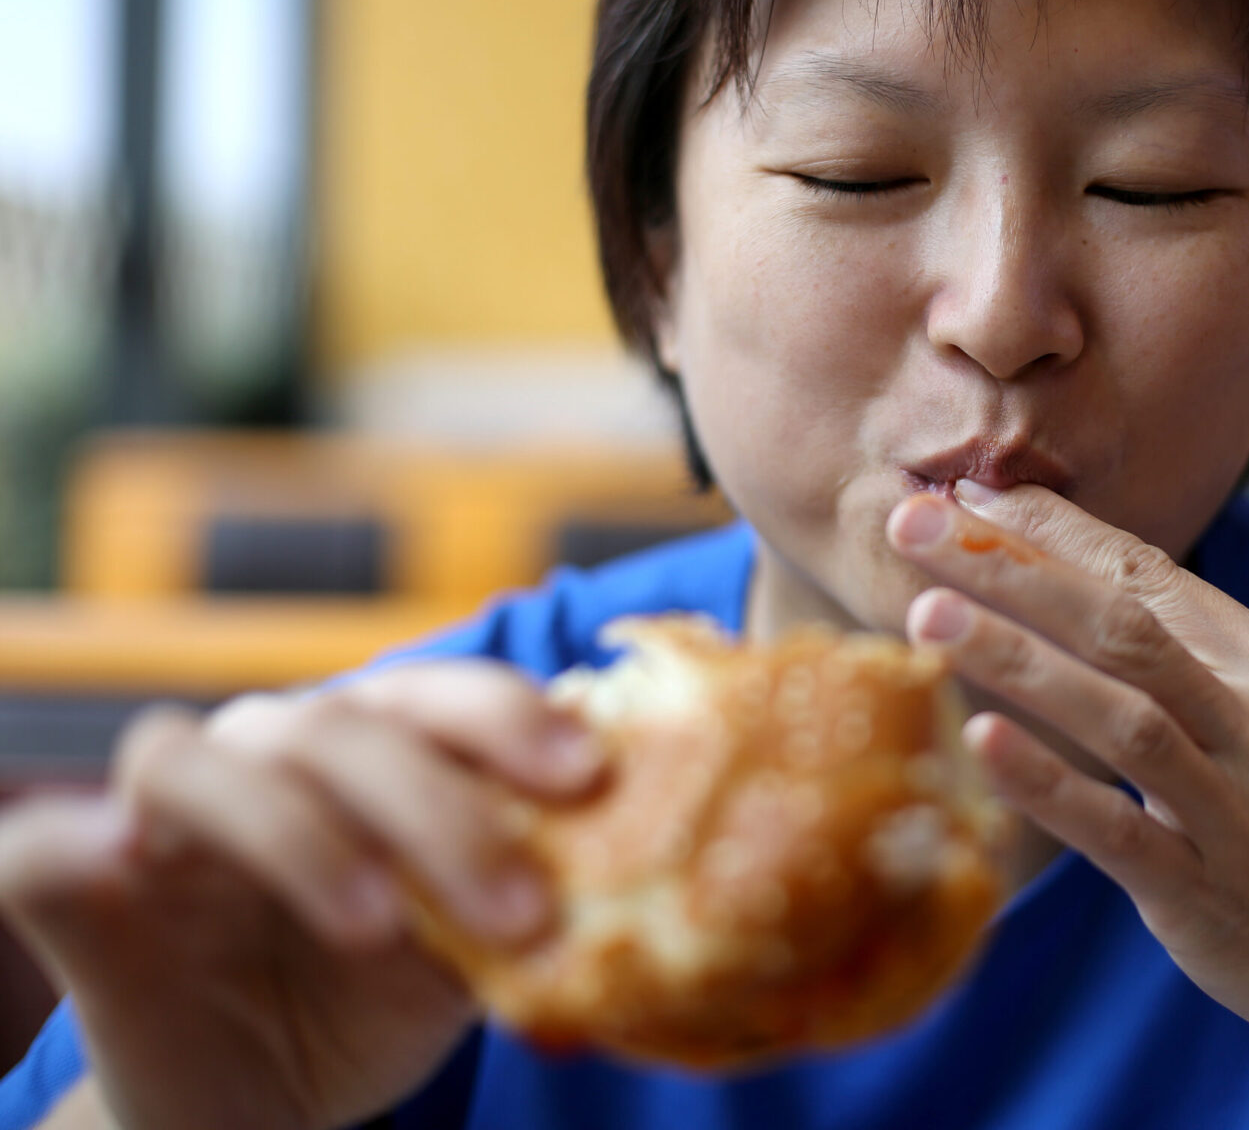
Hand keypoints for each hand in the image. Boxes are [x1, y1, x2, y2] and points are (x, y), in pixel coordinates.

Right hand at [0, 661, 603, 1129]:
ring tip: (380, 923)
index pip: (440, 697)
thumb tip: (649, 863)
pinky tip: (126, 860)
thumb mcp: (467, 954)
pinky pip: (50, 846)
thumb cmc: (373, 1002)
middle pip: (347, 727)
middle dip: (441, 812)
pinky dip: (79, 841)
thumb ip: (527, 890)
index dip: (511, 717)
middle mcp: (275, 752)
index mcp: (377, 749)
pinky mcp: (75, 884)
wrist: (256, 1104)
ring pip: (216, 764)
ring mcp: (170, 812)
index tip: (589, 775)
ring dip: (306, 836)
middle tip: (523, 910)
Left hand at [884, 456, 1248, 1082]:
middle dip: (1013, 569)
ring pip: (1117, 717)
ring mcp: (1231, 812)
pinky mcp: (1205, 896)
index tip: (977, 493)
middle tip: (911, 523)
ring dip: (1019, 662)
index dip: (1063, 534)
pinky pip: (1120, 834)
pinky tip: (983, 744)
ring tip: (925, 616)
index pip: (1156, 580)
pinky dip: (1052, 789)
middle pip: (1121, 629)